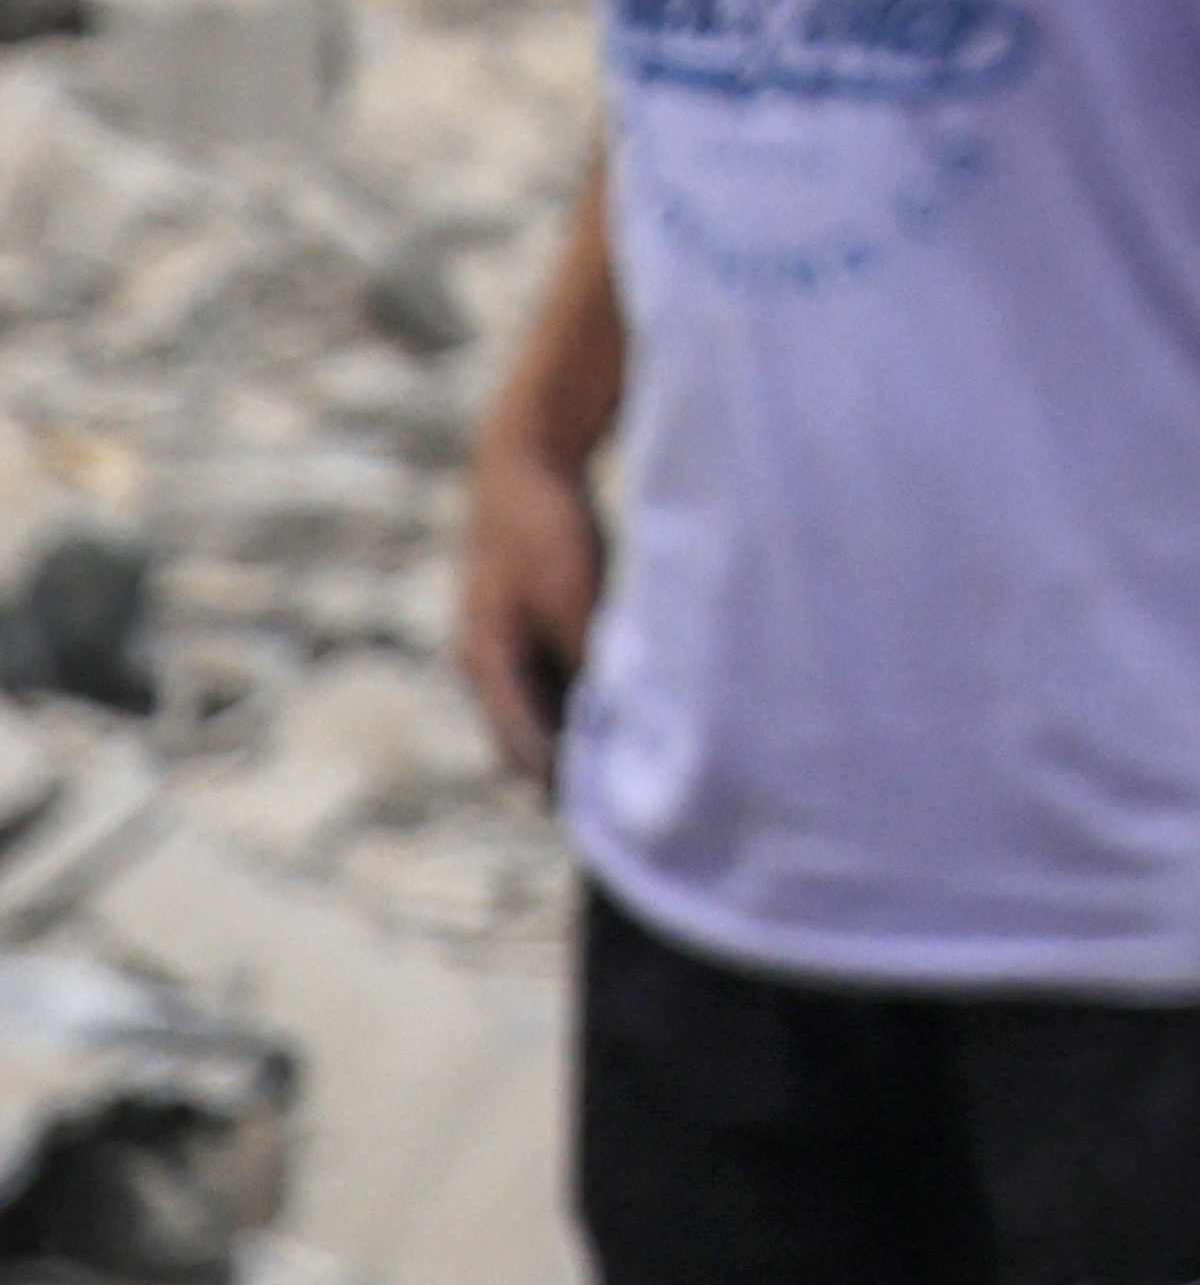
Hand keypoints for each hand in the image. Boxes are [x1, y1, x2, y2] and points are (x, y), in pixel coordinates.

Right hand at [457, 426, 604, 788]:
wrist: (528, 461)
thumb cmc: (550, 528)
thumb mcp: (575, 600)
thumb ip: (588, 661)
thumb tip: (613, 718)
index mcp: (485, 663)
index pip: (521, 749)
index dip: (559, 787)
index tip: (600, 822)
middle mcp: (485, 662)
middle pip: (527, 740)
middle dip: (568, 772)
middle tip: (623, 813)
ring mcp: (502, 644)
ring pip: (543, 713)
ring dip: (577, 741)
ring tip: (629, 778)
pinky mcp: (526, 625)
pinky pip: (554, 683)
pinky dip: (584, 706)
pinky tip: (628, 718)